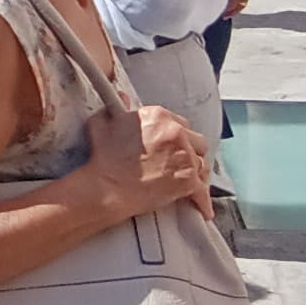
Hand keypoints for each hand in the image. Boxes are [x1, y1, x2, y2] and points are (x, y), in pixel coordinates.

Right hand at [87, 102, 209, 214]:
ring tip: (186, 180)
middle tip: (178, 162)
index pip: (180, 122)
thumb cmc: (103, 156)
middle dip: (189, 151)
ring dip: (194, 171)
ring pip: (201, 163)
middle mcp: (176, 133)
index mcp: (158, 116)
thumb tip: (124, 97)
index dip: (175, 135)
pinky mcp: (188, 181)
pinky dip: (202, 198)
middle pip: (196, 141)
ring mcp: (185, 157)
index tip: (169, 145)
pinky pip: (202, 189)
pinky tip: (203, 207)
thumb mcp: (103, 123)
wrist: (106, 187)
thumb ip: (117, 107)